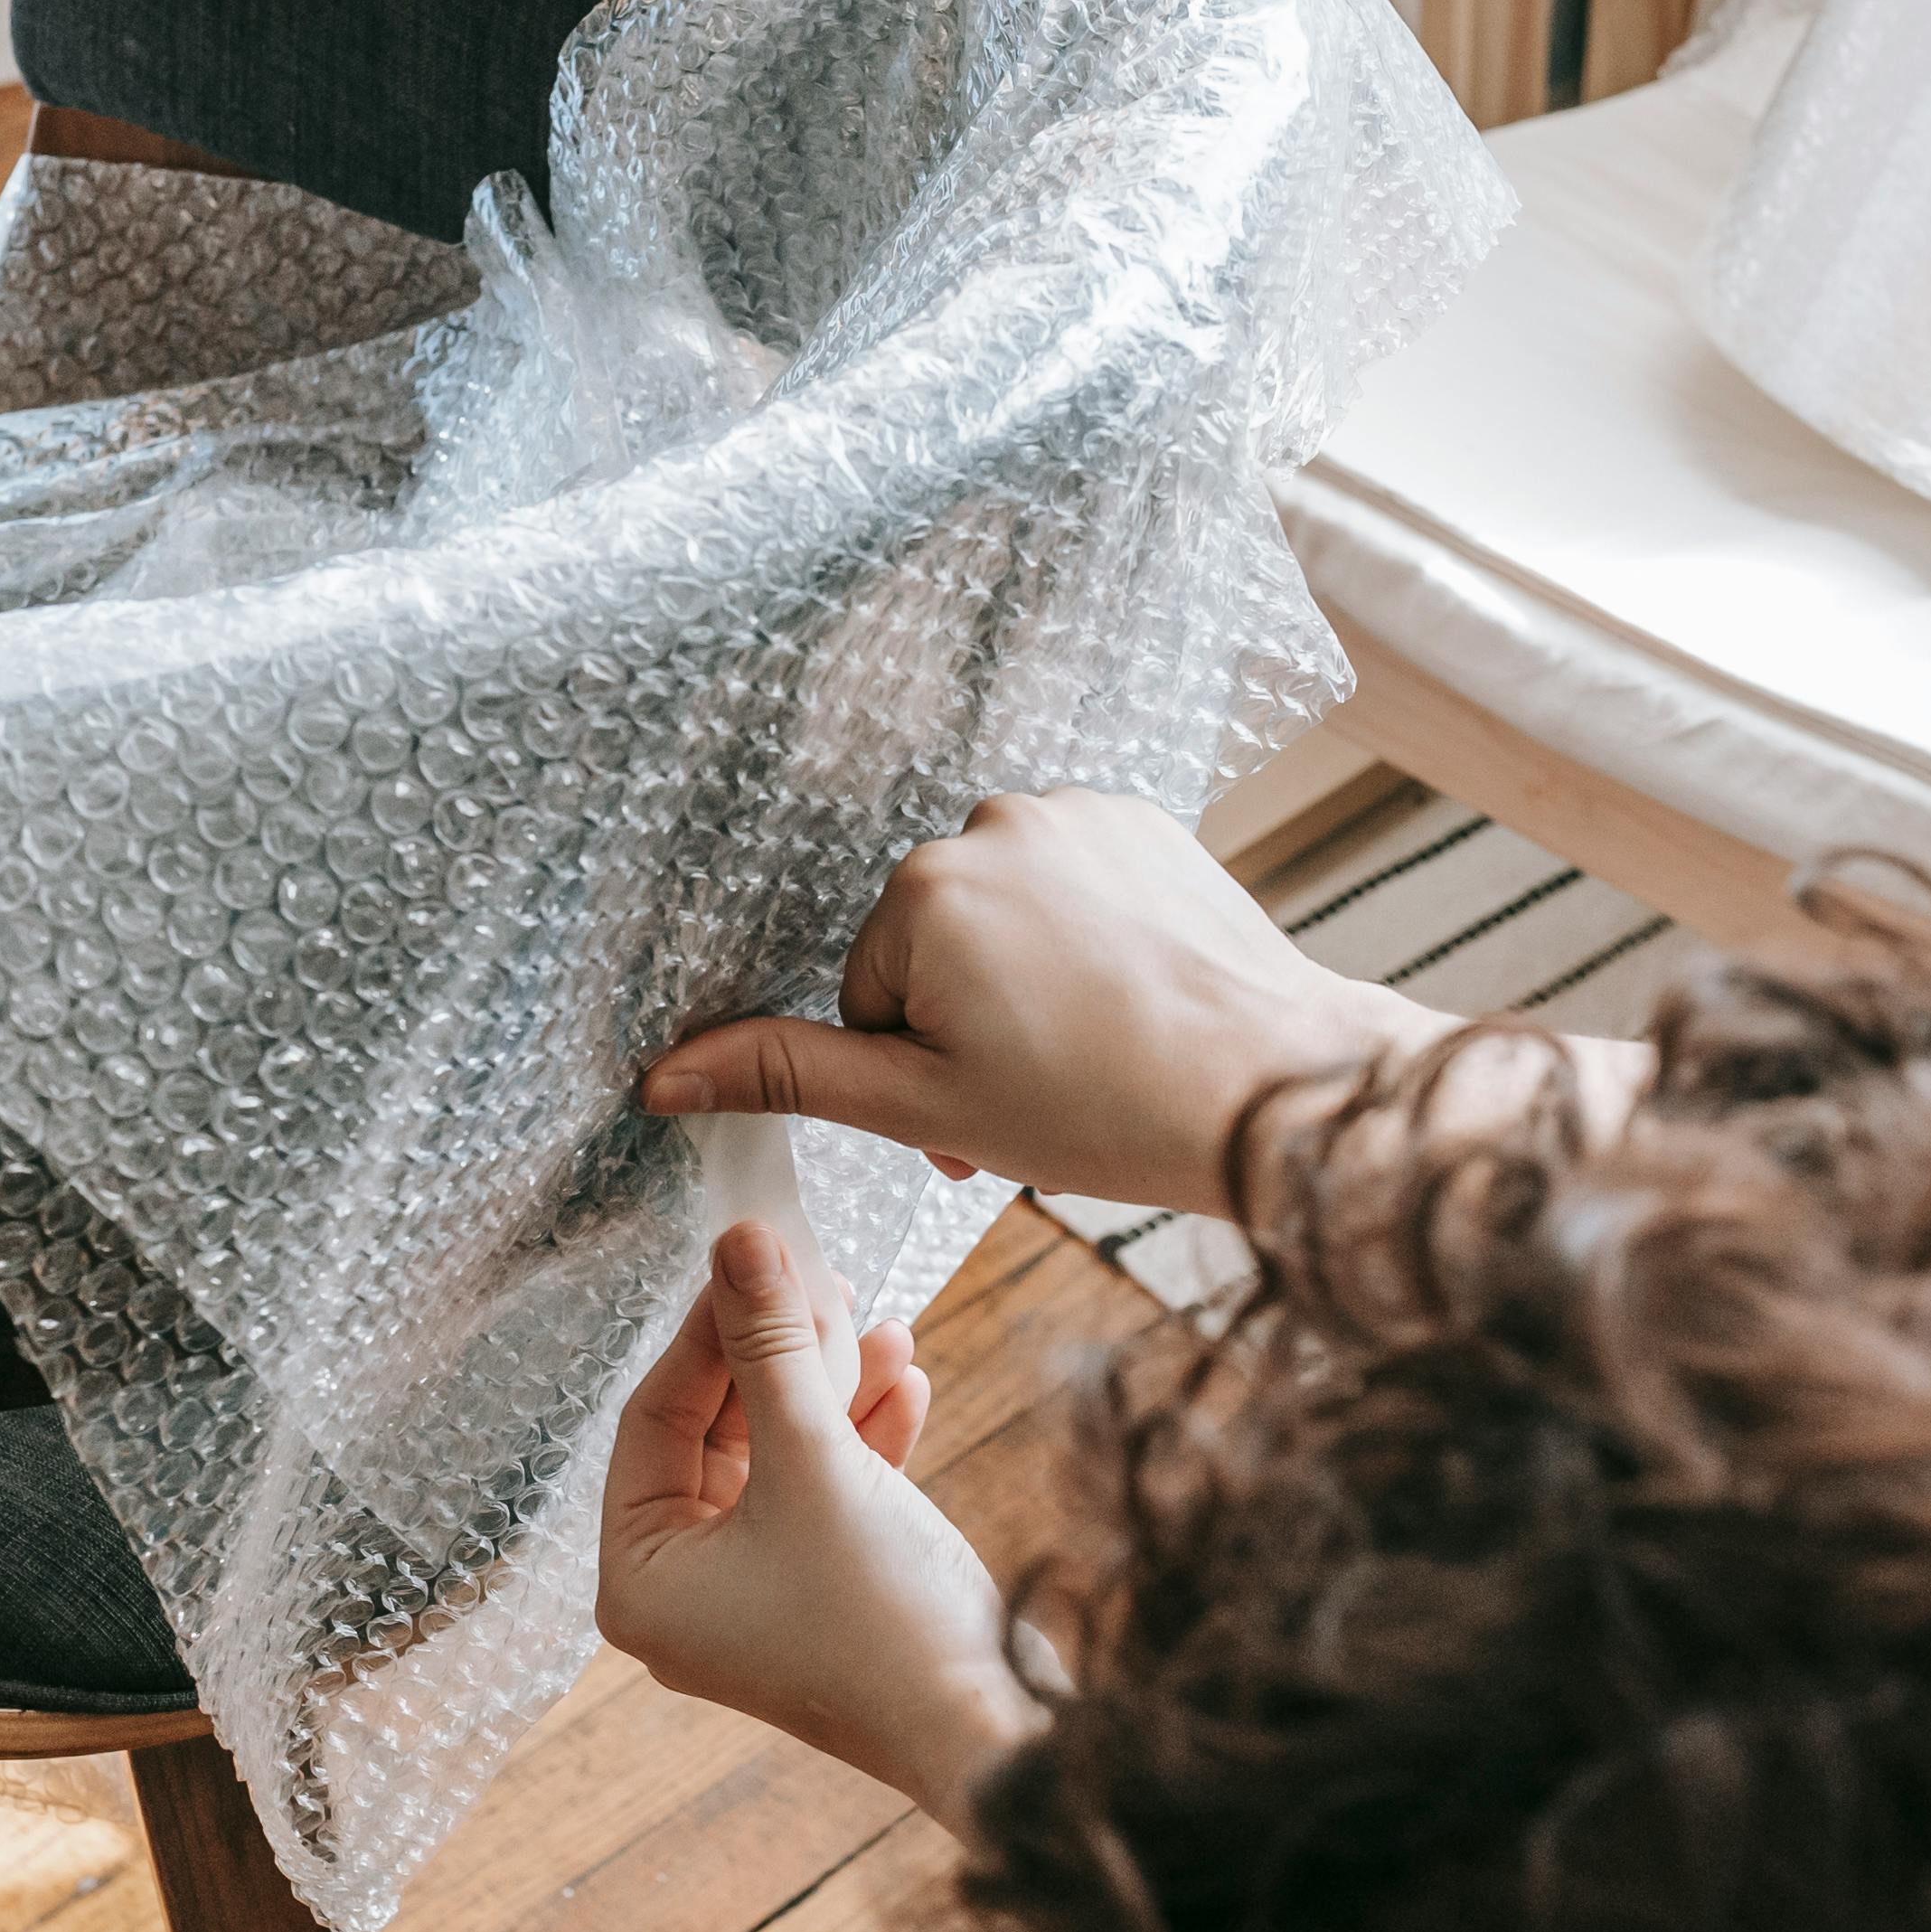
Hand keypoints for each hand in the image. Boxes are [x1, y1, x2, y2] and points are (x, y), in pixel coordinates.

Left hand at [596, 1220, 1033, 1830]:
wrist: (991, 1733)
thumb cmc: (882, 1616)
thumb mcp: (816, 1460)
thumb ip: (772, 1346)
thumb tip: (741, 1240)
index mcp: (641, 1578)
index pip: (654, 1419)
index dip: (709, 1329)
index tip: (758, 1251)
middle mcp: (685, 1595)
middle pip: (717, 1435)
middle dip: (778, 1355)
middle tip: (823, 1278)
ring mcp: (756, 1601)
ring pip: (779, 1460)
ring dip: (829, 1388)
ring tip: (880, 1324)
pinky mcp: (823, 1600)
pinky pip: (823, 1497)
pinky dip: (860, 1440)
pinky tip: (906, 1381)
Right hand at [642, 791, 1437, 1214]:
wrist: (1269, 1086)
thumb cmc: (1100, 1108)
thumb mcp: (924, 1106)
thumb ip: (788, 1075)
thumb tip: (660, 1077)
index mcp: (922, 888)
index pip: (872, 994)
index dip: (921, 1072)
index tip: (984, 1120)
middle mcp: (991, 822)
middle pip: (936, 946)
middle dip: (971, 1024)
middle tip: (1042, 1097)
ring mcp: (1074, 811)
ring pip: (1004, 916)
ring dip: (1027, 980)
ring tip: (1093, 1049)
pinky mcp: (1141, 818)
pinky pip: (1071, 881)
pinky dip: (1087, 937)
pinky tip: (1132, 996)